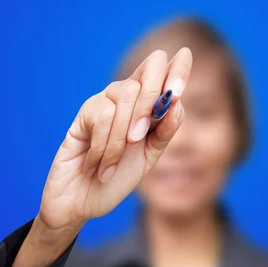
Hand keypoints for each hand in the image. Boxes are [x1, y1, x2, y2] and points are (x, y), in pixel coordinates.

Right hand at [38, 48, 191, 230]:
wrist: (82, 202)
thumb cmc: (117, 178)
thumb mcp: (148, 158)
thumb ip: (164, 132)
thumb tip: (177, 103)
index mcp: (150, 106)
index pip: (167, 71)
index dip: (180, 64)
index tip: (185, 66)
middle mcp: (129, 97)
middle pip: (151, 67)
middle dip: (154, 95)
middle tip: (140, 136)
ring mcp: (105, 101)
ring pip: (126, 92)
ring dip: (123, 135)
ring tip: (112, 165)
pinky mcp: (84, 113)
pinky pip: (103, 114)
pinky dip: (104, 146)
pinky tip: (98, 164)